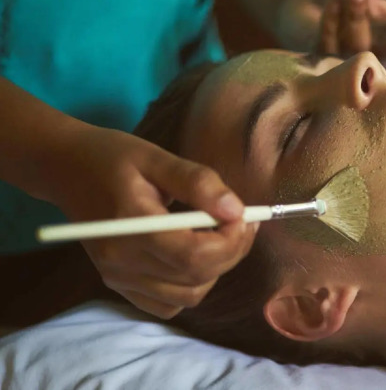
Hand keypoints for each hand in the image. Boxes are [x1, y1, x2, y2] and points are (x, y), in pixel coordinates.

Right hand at [51, 126, 256, 318]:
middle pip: (196, 278)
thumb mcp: (156, 157)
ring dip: (216, 269)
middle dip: (232, 252)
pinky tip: (195, 254)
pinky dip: (192, 286)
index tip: (244, 214)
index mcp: (130, 226)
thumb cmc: (112, 157)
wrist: (65, 168)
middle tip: (242, 221)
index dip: (231, 241)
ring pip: (188, 296)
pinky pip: (168, 304)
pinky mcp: (119, 284)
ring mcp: (118, 277)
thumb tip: (235, 210)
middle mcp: (121, 261)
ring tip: (221, 235)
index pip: (194, 255)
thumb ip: (197, 182)